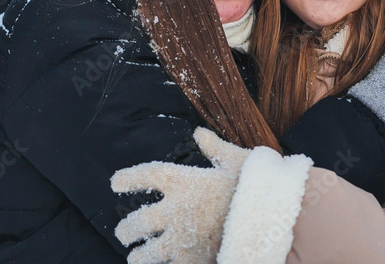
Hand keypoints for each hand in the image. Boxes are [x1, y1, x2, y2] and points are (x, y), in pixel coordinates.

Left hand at [111, 128, 249, 263]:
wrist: (269, 223)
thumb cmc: (256, 188)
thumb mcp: (238, 160)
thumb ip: (215, 148)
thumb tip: (199, 134)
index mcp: (183, 182)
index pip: (147, 176)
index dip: (128, 179)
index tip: (115, 183)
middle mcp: (174, 212)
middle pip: (137, 222)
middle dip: (126, 230)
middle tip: (122, 233)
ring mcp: (180, 241)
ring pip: (146, 254)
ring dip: (138, 256)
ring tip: (135, 258)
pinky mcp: (190, 263)